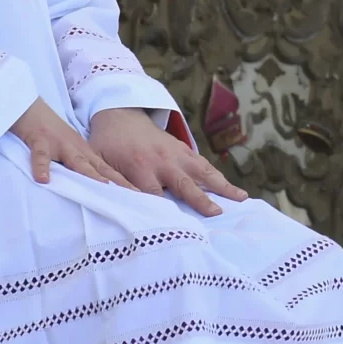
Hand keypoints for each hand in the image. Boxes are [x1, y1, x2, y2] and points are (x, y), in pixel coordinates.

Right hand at [11, 97, 136, 191]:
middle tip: (134, 197)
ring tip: (102, 187)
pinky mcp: (41, 141)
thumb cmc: (54, 136)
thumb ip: (85, 170)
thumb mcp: (73, 153)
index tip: (142, 199)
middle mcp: (78, 150)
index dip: (126, 186)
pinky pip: (40, 156)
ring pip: (77, 161)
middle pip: (101, 169)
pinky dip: (42, 167)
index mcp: (87, 155)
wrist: (33, 110)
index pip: (110, 173)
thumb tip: (99, 192)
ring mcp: (60, 145)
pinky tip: (43, 179)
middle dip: (117, 183)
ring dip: (89, 174)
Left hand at [87, 107, 246, 217]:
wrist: (120, 116)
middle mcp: (161, 160)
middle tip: (216, 213)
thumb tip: (116, 205)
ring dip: (221, 186)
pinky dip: (219, 177)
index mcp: (138, 166)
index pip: (153, 195)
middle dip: (199, 199)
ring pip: (202, 172)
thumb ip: (110, 182)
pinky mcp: (184, 150)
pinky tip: (235, 190)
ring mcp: (176, 154)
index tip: (176, 228)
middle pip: (183, 184)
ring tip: (241, 198)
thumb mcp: (101, 162)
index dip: (164, 212)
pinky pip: (204, 165)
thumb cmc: (108, 145)